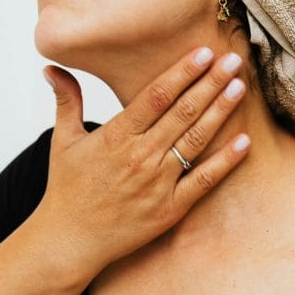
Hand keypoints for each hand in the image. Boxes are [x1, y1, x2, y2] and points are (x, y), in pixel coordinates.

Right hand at [35, 46, 249, 276]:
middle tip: (233, 59)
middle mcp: (140, 156)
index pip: (155, 97)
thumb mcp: (62, 140)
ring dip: (220, 112)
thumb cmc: (67, 189)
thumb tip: (51, 67)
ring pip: (195, 140)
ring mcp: (158, 183)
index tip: (204, 53)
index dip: (182, 73)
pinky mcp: (170, 208)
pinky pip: (203, 181)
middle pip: (182, 112)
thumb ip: (66, 100)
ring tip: (239, 86)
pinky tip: (244, 141)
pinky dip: (225, 161)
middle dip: (210, 83)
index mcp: (116, 136)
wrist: (69, 241)